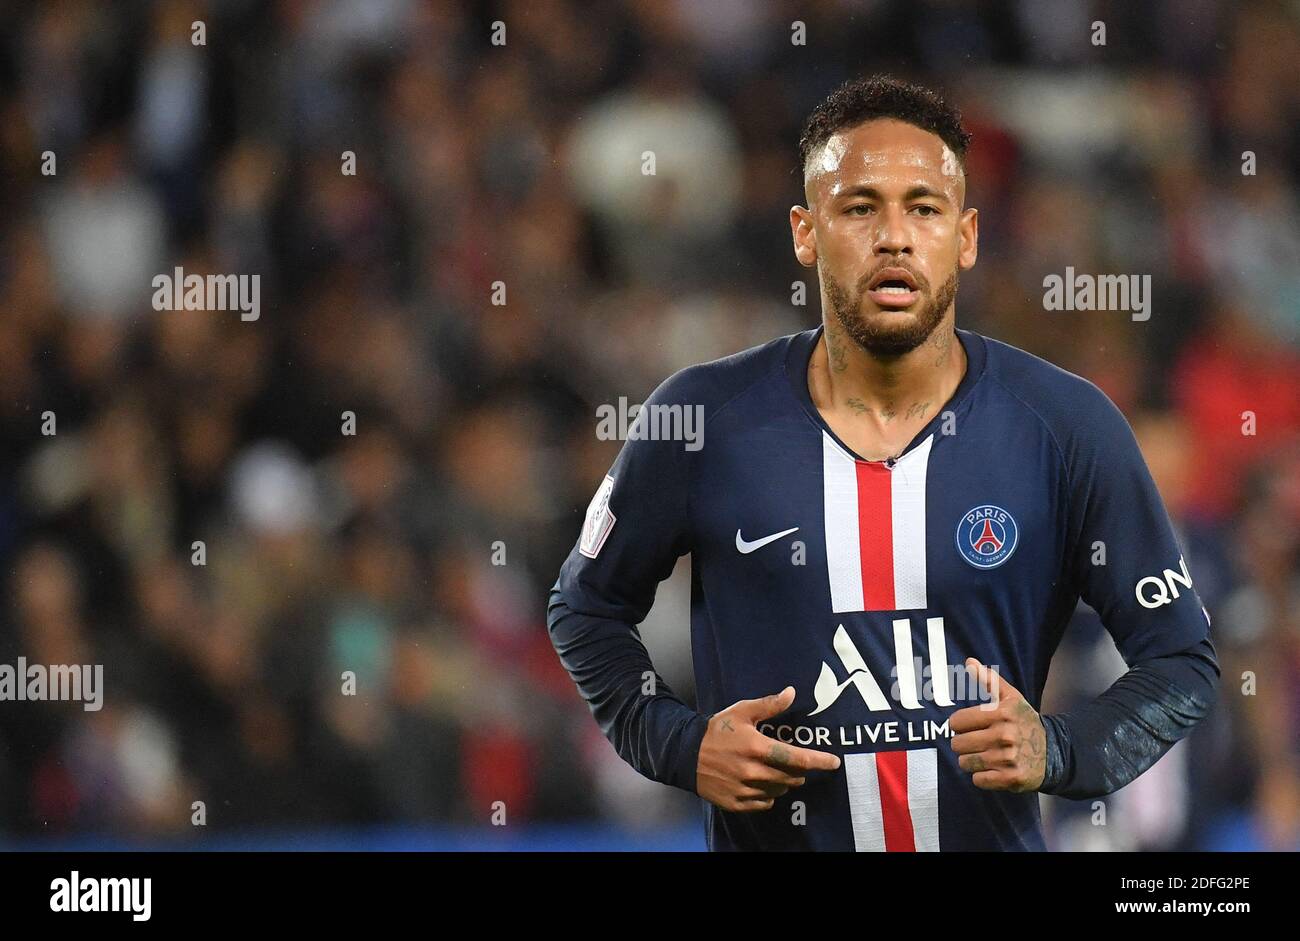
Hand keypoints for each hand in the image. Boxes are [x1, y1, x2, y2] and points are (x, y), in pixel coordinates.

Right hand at [696, 686, 841, 811]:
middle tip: (793, 761)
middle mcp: (754, 772)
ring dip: (784, 781)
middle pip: (792, 777)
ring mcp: (745, 790)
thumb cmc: (716, 730)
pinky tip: (760, 782)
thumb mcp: (742, 711)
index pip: (798, 758)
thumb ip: (769, 705)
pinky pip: (765, 802)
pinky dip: (768, 794)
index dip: (820, 761)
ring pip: (780, 790)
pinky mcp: (737, 803)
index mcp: (757, 748)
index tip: (835, 762)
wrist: (684, 754)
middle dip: (799, 770)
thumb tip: (792, 693)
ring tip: (774, 769)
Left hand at [949, 658, 1046, 792]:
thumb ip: (989, 680)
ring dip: (972, 761)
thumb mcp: (1011, 698)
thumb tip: (969, 662)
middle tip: (978, 742)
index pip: (956, 721)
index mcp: (1001, 713)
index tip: (970, 726)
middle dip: (964, 743)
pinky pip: (978, 780)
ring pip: (965, 763)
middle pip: (957, 744)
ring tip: (986, 755)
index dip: (959, 724)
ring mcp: (1007, 759)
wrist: (1053, 752)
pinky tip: (994, 768)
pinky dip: (982, 777)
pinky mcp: (1011, 779)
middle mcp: (1004, 735)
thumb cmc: (1025, 722)